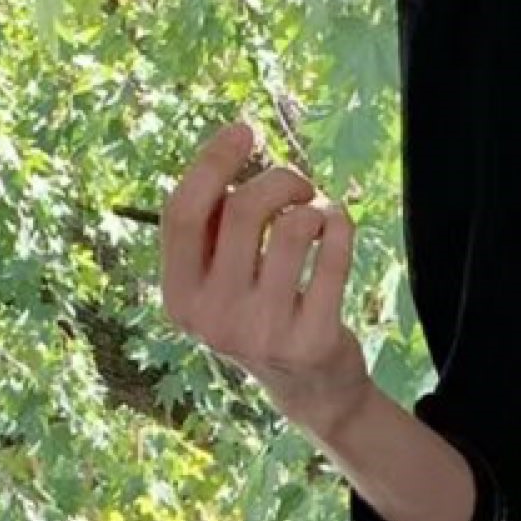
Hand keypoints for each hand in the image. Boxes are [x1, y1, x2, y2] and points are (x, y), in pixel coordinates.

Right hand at [158, 117, 370, 439]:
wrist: (311, 391)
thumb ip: (214, 228)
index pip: (183, 213)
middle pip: (244, 210)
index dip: (212, 162)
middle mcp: (213, 319)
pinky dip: (341, 224)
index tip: (243, 129)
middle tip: (300, 183)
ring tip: (320, 214)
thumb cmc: (261, 313)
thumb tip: (234, 146)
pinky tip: (340, 224)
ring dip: (314, 204)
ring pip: (295, 228)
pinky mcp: (313, 340)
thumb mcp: (221, 281)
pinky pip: (334, 255)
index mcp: (179, 297)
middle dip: (280, 179)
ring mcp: (263, 332)